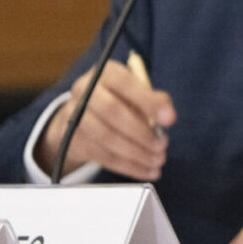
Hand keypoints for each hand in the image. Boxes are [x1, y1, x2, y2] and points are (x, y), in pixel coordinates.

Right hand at [34, 60, 175, 179]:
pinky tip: (147, 170)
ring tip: (158, 160)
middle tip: (163, 145)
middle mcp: (85, 90)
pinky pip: (102, 156)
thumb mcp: (137, 93)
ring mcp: (74, 115)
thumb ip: (154, 100)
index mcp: (105, 73)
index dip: (149, 101)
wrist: (81, 114)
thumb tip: (167, 116)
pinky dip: (128, 166)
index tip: (170, 120)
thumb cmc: (120, 100)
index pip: (126, 83)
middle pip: (113, 112)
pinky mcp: (72, 139)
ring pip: (106, 137)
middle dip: (142, 132)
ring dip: (136, 153)